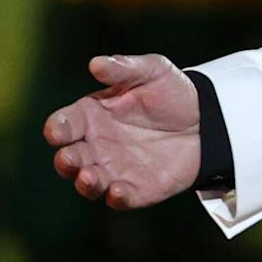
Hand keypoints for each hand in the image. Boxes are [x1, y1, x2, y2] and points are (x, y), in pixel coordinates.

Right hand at [44, 53, 202, 208]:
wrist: (206, 119)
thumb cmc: (170, 91)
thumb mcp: (151, 70)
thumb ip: (122, 68)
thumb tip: (95, 64)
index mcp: (92, 115)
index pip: (65, 124)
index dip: (58, 127)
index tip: (56, 130)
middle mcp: (97, 145)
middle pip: (71, 157)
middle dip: (66, 160)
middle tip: (68, 158)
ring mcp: (115, 169)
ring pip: (90, 182)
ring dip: (86, 183)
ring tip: (88, 177)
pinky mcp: (138, 189)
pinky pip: (121, 198)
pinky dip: (116, 197)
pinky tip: (117, 191)